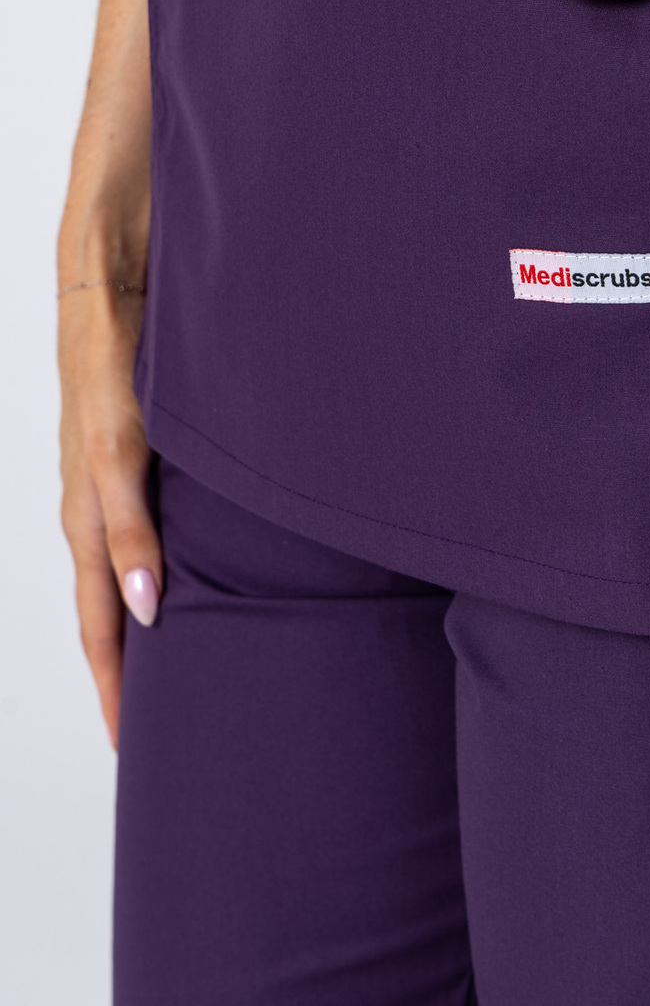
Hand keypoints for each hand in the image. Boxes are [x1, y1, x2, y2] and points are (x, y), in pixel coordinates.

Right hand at [57, 285, 158, 746]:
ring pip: (129, 568)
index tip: (127, 742)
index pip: (100, 622)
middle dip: (125, 668)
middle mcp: (99, 504)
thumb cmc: (109, 358)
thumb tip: (146, 608)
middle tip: (152, 723)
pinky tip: (194, 571)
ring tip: (177, 664)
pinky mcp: (139, 447)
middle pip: (110, 606)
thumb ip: (130, 524)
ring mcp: (116, 477)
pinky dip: (161, 564)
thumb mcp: (119, 448)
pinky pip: (145, 524)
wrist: (114, 275)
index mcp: (88, 515)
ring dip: (146, 620)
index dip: (113, 681)